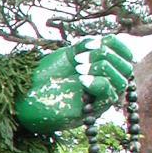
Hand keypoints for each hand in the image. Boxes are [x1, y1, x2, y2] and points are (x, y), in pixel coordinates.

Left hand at [15, 35, 133, 133]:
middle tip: (78, 59)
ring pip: (121, 81)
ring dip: (102, 68)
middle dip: (105, 56)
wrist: (24, 95)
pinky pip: (109, 95)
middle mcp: (105, 84)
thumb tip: (105, 41)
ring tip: (78, 69)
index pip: (125, 54)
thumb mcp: (69, 54)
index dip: (115, 45)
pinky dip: (97, 82)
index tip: (91, 43)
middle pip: (126, 67)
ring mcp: (100, 99)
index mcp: (102, 68)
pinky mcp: (92, 111)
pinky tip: (81, 79)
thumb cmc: (44, 75)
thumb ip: (88, 46)